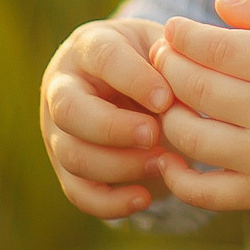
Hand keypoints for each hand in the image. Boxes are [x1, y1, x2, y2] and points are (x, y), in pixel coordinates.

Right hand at [39, 15, 173, 220]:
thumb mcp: (165, 53)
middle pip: (69, 110)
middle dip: (113, 127)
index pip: (102, 58)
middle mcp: (62, 87)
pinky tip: (144, 199)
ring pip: (73, 155)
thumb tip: (191, 94)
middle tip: (154, 135)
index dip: (133, 79)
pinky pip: (78, 192)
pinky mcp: (65, 167)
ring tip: (163, 163)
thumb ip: (174, 66)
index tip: (166, 99)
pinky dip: (110, 202)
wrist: (135, 86)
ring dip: (119, 166)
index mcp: (89, 46)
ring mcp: (58, 130)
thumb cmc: (155, 63)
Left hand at [148, 0, 249, 213]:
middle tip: (161, 58)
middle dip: (167, 67)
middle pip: (196, 87)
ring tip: (167, 100)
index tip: (174, 29)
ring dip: (165, 115)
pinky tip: (169, 157)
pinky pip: (202, 192)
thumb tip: (216, 4)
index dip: (184, 36)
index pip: (217, 47)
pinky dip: (175, 177)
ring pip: (190, 137)